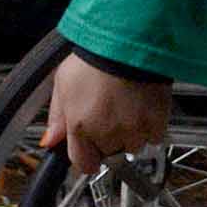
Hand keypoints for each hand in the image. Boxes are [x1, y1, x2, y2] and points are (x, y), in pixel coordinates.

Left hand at [42, 53, 172, 173]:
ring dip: (130, 134)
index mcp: (80, 126)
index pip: (83, 163)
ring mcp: (133, 130)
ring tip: (127, 107)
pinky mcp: (156, 123)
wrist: (129, 42)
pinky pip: (153, 137)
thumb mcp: (63, 83)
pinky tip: (143, 107)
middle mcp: (107, 133)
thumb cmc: (93, 58)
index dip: (86, 157)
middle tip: (109, 113)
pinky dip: (150, 127)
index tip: (89, 149)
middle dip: (108, 139)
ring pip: (132, 146)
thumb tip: (50, 142)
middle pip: (109, 152)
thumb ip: (57, 117)